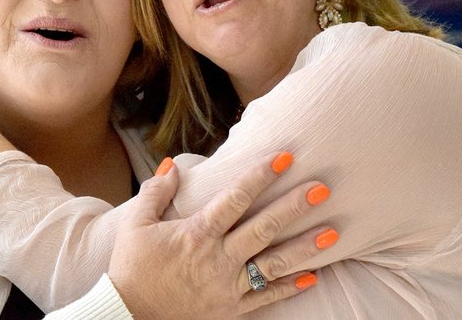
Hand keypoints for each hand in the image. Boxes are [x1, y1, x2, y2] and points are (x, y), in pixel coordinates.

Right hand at [108, 154, 334, 318]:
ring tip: (332, 234)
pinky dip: (291, 288)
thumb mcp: (135, 225)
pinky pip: (266, 298)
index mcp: (197, 234)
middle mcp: (218, 259)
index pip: (235, 198)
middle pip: (263, 228)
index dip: (260, 176)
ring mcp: (227, 286)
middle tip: (322, 189)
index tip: (284, 157)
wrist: (128, 316)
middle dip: (294, 207)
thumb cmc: (132, 267)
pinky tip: (314, 276)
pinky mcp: (231, 309)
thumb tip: (172, 165)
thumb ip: (155, 192)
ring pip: (273, 264)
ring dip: (304, 248)